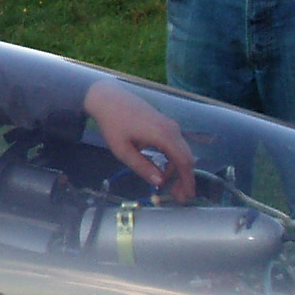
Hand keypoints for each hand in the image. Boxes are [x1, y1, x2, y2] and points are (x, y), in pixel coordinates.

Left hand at [83, 81, 196, 200]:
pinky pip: (175, 145)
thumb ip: (142, 167)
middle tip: (178, 197)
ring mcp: (170, 125)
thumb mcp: (122, 150)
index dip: (187, 181)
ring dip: (177, 170)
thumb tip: (159, 183)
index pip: (183, 162)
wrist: (108, 97)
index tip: (187, 196)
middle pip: (186, 158)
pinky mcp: (165, 124)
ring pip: (181, 152)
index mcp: (163, 135)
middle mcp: (172, 129)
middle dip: (184, 179)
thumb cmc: (113, 123)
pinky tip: (163, 170)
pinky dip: (172, 159)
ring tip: (167, 186)